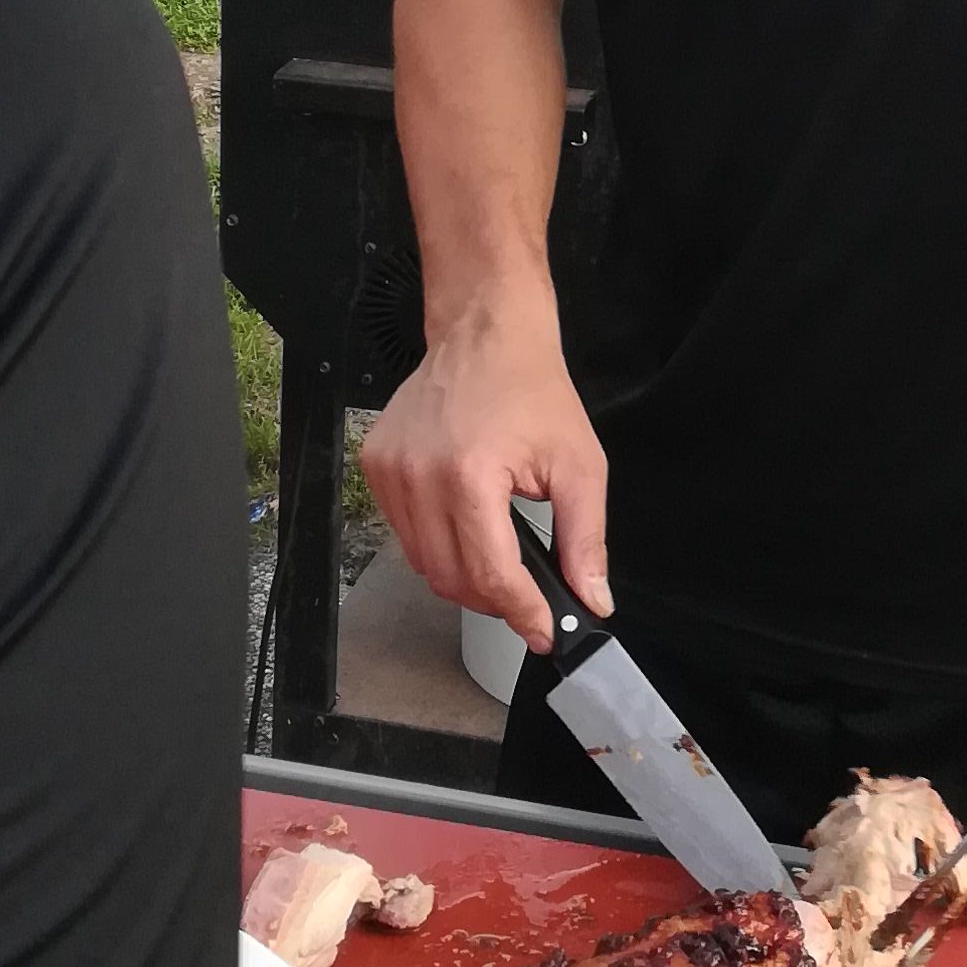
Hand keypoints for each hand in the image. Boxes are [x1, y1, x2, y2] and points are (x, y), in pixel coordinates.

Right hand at [362, 297, 609, 649]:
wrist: (486, 333)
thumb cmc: (532, 389)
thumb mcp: (580, 465)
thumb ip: (586, 540)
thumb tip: (590, 599)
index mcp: (470, 475)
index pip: (491, 575)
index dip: (521, 613)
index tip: (542, 633)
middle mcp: (419, 476)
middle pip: (451, 579)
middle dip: (494, 600)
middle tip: (528, 596)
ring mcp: (390, 471)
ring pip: (423, 564)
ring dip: (464, 576)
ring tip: (500, 560)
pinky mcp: (376, 465)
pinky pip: (404, 534)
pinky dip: (436, 544)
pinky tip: (466, 525)